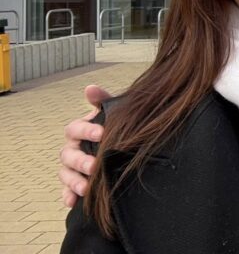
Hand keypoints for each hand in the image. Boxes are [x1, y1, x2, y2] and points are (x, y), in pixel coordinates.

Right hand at [59, 85, 110, 207]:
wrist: (121, 147)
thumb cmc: (113, 128)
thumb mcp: (111, 114)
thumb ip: (103, 101)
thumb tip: (90, 88)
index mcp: (78, 131)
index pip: (75, 129)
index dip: (86, 130)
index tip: (102, 133)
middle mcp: (72, 148)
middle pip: (68, 154)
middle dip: (80, 161)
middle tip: (94, 165)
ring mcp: (71, 167)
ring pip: (65, 174)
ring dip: (74, 181)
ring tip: (86, 188)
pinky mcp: (74, 183)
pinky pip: (66, 191)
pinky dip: (68, 196)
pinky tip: (72, 202)